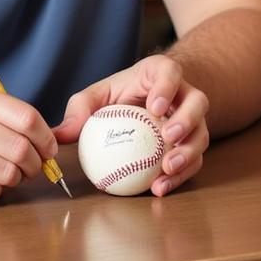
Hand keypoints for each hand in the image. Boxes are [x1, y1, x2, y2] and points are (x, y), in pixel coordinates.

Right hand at [0, 85, 58, 203]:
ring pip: (8, 173)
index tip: (49, 149)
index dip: (46, 138)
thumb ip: (5, 115)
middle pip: (21, 149)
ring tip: (6, 174)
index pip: (27, 118)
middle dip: (35, 164)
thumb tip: (51, 139)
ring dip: (15, 179)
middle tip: (32, 168)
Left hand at [51, 55, 209, 196]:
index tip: (154, 107)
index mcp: (161, 73)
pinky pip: (195, 160)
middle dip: (186, 120)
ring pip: (201, 133)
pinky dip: (180, 175)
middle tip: (168, 138)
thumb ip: (80, 109)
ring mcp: (193, 120)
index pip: (170, 72)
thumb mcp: (97, 96)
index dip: (167, 87)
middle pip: (198, 102)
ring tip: (166, 169)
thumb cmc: (119, 97)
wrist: (144, 105)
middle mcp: (184, 94)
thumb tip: (59, 135)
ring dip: (188, 153)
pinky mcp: (194, 143)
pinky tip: (160, 188)